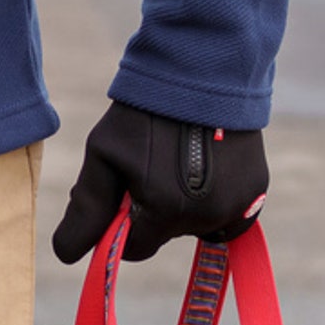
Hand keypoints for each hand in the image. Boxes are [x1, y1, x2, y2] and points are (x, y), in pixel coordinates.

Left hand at [53, 105, 267, 264]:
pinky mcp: (256, 192)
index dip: (122, 225)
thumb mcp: (105, 153)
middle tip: (151, 165)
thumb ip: (88, 208)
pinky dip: (212, 198)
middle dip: (153, 212)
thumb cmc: (145, 111)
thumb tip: (67, 256)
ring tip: (178, 158)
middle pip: (166, 235)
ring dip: (183, 205)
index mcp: (165, 212)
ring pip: (195, 225)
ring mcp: (237, 206)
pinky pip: (226, 213)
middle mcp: (206, 218)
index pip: (134, 248)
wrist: (204, 69)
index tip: (122, 192)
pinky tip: (205, 165)